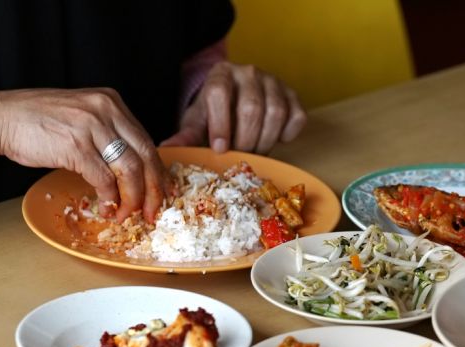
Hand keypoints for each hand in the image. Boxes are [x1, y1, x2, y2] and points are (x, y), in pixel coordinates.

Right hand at [0, 88, 167, 221]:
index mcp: (112, 103)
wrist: (1, 118)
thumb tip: (133, 170)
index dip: (158, 172)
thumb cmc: (38, 121)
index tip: (162, 193)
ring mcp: (92, 127)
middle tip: (152, 211)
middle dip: (153, 189)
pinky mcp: (76, 146)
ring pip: (129, 169)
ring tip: (127, 213)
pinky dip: (109, 197)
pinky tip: (107, 206)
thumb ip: (109, 135)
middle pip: (146, 156)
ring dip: (132, 197)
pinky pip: (104, 178)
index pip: (147, 141)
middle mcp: (106, 110)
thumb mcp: (83, 117)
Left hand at [161, 62, 306, 153]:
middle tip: (240, 156)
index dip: (220, 124)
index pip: (219, 93)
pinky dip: (288, 134)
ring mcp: (274, 81)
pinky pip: (297, 117)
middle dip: (245, 139)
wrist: (237, 102)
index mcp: (220, 73)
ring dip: (266, 140)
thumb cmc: (215, 114)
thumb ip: (186, 136)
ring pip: (276, 113)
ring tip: (256, 151)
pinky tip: (276, 140)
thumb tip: (166, 150)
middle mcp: (248, 72)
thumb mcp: (198, 122)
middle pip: (251, 107)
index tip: (219, 149)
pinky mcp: (292, 94)